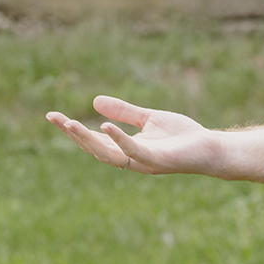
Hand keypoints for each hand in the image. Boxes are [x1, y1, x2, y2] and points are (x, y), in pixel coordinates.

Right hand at [46, 96, 225, 175]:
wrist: (210, 148)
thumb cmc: (182, 137)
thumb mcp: (148, 118)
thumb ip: (125, 112)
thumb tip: (95, 101)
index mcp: (127, 148)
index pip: (94, 139)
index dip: (73, 129)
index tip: (52, 116)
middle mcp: (130, 158)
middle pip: (94, 148)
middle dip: (73, 134)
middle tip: (54, 118)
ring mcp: (143, 161)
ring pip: (108, 154)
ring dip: (88, 139)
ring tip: (70, 123)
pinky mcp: (157, 160)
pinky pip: (133, 152)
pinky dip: (118, 140)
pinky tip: (104, 126)